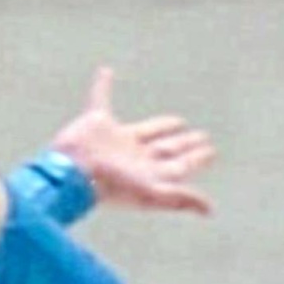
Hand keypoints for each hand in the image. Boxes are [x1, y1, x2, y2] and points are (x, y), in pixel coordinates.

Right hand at [49, 67, 215, 214]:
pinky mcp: (95, 122)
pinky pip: (100, 99)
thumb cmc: (111, 186)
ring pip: (146, 130)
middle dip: (184, 144)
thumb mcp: (151, 195)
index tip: (210, 150)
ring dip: (162, 125)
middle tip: (202, 136)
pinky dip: (101, 86)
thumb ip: (180, 198)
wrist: (73, 172)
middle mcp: (135, 157)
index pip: (179, 164)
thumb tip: (210, 211)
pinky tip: (105, 72)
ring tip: (179, 120)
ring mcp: (116, 140)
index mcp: (148, 173)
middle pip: (167, 148)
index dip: (196, 158)